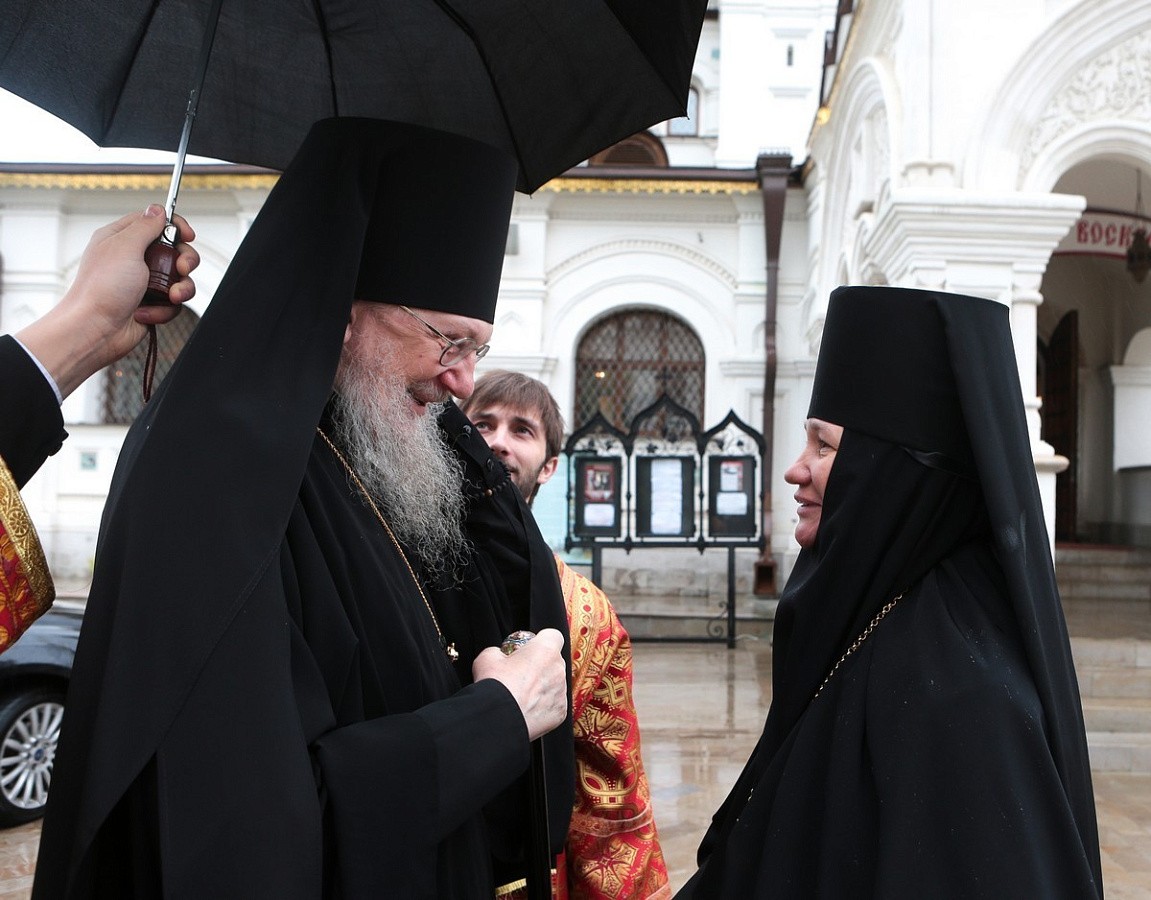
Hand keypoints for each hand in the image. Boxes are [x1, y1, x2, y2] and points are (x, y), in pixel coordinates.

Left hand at [15, 205, 199, 398]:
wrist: (95, 330)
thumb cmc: (102, 289)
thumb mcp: (125, 247)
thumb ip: (145, 226)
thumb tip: (158, 210)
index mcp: (121, 239)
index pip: (155, 222)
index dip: (175, 226)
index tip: (188, 235)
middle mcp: (133, 259)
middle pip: (174, 250)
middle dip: (184, 261)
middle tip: (182, 269)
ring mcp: (143, 283)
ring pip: (179, 279)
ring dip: (181, 289)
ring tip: (172, 297)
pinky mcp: (151, 304)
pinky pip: (173, 303)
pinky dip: (164, 309)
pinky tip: (146, 313)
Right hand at [473, 627, 566, 741]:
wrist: (499, 718)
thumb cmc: (495, 685)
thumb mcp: (487, 656)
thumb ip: (499, 651)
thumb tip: (499, 655)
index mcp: (545, 650)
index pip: (553, 635)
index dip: (541, 641)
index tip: (530, 648)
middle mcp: (558, 669)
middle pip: (554, 661)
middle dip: (541, 665)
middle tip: (522, 673)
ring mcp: (561, 692)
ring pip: (555, 683)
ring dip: (543, 686)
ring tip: (522, 695)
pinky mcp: (561, 712)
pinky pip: (554, 704)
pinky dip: (543, 706)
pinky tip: (526, 708)